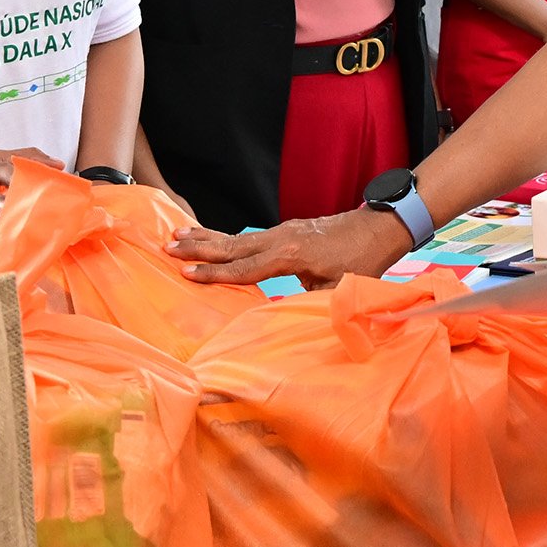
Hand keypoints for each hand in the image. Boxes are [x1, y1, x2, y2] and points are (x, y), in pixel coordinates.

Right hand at [172, 205, 411, 286]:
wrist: (380, 227)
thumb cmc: (361, 260)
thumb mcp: (337, 289)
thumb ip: (308, 301)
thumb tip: (284, 319)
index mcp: (288, 255)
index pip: (243, 268)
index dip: (213, 273)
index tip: (185, 273)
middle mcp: (279, 238)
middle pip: (231, 245)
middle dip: (198, 247)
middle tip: (166, 246)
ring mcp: (282, 231)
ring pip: (237, 238)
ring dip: (206, 237)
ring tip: (176, 233)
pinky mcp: (287, 231)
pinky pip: (249, 237)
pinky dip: (225, 237)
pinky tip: (212, 238)